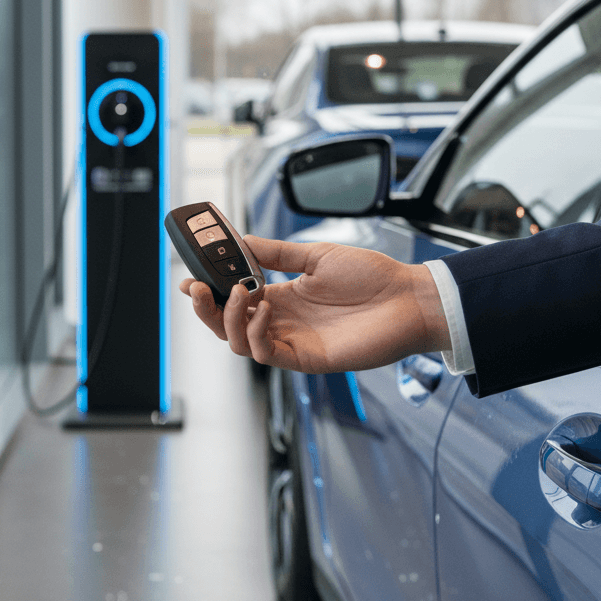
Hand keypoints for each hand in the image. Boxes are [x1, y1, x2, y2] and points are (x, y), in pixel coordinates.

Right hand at [178, 234, 449, 374]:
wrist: (409, 299)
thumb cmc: (373, 278)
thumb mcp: (316, 255)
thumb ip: (277, 253)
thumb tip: (241, 242)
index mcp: (282, 298)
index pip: (233, 299)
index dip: (208, 292)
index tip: (190, 277)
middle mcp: (282, 322)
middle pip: (227, 326)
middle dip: (206, 309)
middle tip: (198, 288)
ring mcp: (293, 341)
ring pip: (239, 343)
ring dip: (229, 318)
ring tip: (241, 292)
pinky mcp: (306, 358)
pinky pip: (267, 354)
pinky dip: (256, 332)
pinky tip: (266, 308)